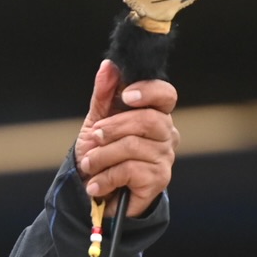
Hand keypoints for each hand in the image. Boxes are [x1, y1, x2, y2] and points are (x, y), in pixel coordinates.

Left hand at [77, 61, 178, 211]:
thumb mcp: (97, 121)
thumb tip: (109, 65)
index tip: (127, 95)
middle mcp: (166, 135)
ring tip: (89, 165)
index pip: (166, 95)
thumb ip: (104, 94)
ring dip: (102, 156)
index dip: (150, 91)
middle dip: (113, 128)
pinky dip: (105, 177)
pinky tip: (96, 184)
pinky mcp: (158, 181)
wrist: (95, 191)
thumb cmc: (101, 153)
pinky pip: (130, 170)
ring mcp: (165, 158)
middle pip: (148, 120)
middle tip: (95, 138)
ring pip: (133, 146)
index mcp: (155, 115)